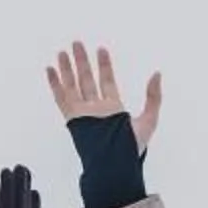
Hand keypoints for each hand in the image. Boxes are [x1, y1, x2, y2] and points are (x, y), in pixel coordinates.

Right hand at [44, 42, 160, 154]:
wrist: (114, 165)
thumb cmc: (131, 150)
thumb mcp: (149, 120)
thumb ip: (153, 97)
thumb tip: (157, 74)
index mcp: (113, 109)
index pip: (107, 81)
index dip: (105, 65)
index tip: (102, 49)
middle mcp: (96, 109)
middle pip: (86, 80)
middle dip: (82, 61)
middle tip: (77, 43)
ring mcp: (83, 114)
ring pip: (73, 86)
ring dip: (67, 69)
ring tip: (63, 52)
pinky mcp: (73, 119)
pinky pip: (61, 98)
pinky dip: (55, 84)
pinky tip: (50, 70)